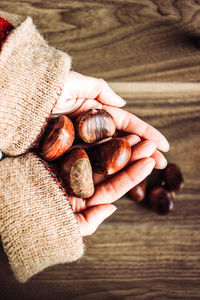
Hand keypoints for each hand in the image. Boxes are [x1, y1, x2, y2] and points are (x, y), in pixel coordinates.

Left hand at [51, 71, 169, 235]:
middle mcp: (88, 132)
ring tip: (148, 169)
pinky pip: (90, 166)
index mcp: (92, 113)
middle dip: (142, 152)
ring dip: (129, 163)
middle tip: (162, 162)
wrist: (14, 105)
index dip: (145, 132)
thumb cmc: (41, 91)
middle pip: (120, 144)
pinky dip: (105, 172)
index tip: (162, 143)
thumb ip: (98, 89)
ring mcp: (78, 147)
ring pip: (109, 157)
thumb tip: (122, 101)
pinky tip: (121, 177)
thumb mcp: (73, 83)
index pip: (125, 124)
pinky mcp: (66, 159)